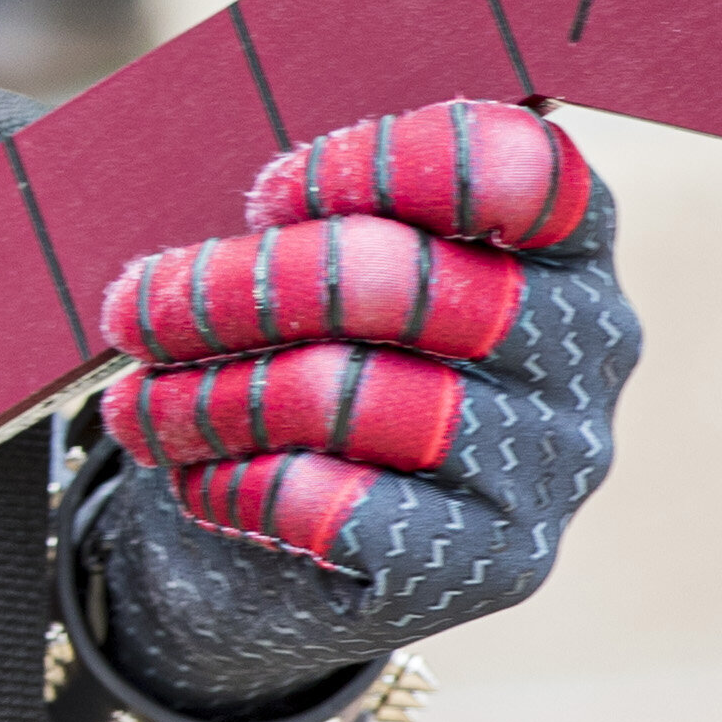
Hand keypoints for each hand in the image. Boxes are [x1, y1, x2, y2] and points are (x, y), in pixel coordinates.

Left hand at [84, 94, 638, 709]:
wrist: (281, 546)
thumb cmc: (295, 360)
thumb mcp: (300, 263)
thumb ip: (297, 205)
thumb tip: (159, 160)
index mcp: (562, 239)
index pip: (506, 164)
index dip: (371, 166)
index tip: (271, 198)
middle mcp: (587, 343)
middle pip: (390, 279)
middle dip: (233, 289)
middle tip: (134, 311)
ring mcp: (555, 459)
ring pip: (343, 393)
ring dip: (207, 396)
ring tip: (139, 404)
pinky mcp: (500, 561)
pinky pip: (333, 503)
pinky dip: (239, 484)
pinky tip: (206, 482)